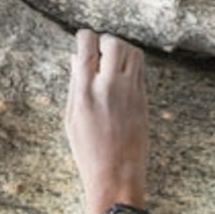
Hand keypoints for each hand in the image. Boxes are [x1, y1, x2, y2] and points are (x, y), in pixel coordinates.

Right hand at [65, 28, 149, 212]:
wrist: (116, 177)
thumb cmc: (89, 152)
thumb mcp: (72, 119)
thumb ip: (75, 85)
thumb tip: (77, 58)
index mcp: (85, 92)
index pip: (87, 46)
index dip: (85, 37)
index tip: (84, 41)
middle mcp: (109, 88)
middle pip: (113, 43)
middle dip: (106, 40)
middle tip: (101, 50)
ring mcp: (129, 93)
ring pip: (132, 52)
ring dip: (122, 49)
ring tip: (113, 60)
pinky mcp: (143, 100)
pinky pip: (140, 70)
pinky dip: (132, 64)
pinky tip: (123, 74)